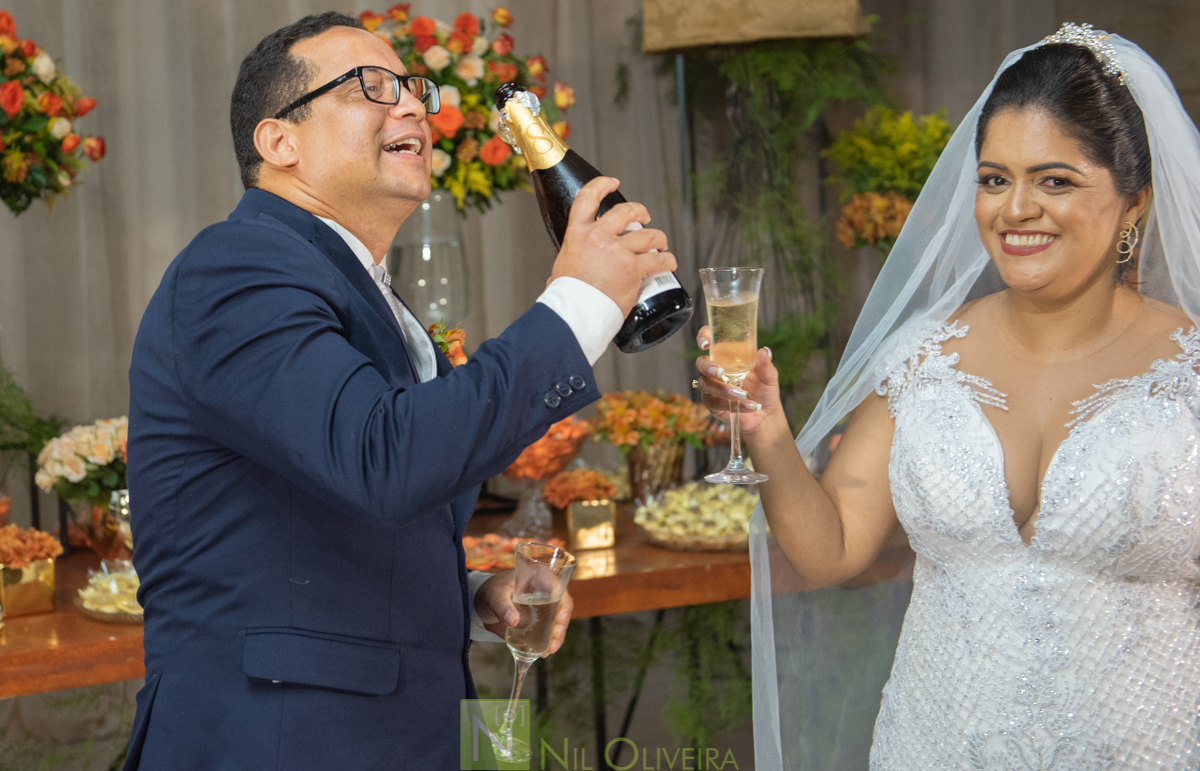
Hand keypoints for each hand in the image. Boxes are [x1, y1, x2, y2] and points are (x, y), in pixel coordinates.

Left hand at [474, 570, 573, 656]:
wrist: (484, 604)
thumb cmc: (491, 592)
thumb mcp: (494, 596)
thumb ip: (502, 607)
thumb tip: (514, 621)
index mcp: (537, 577)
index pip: (557, 585)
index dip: (562, 601)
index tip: (559, 617)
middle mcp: (546, 590)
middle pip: (562, 605)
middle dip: (562, 622)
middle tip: (554, 636)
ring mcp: (545, 607)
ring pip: (559, 620)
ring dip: (558, 635)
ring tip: (550, 649)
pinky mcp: (541, 621)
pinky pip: (551, 630)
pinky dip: (551, 642)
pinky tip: (546, 652)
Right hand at [549, 176, 677, 315]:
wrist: (575, 314)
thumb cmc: (567, 297)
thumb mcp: (562, 266)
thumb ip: (573, 257)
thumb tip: (575, 264)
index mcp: (577, 234)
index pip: (588, 198)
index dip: (602, 185)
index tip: (613, 183)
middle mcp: (598, 237)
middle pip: (627, 212)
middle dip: (640, 212)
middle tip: (645, 218)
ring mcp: (618, 252)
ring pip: (649, 236)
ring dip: (659, 239)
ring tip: (661, 246)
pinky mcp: (634, 269)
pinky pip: (659, 260)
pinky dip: (668, 260)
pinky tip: (669, 262)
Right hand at [694, 325, 782, 434]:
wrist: (765, 413)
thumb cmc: (764, 390)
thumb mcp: (769, 377)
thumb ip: (765, 365)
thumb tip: (764, 351)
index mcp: (728, 357)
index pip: (711, 342)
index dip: (704, 337)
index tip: (706, 342)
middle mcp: (717, 370)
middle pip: (701, 363)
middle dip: (707, 366)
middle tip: (720, 371)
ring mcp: (713, 388)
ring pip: (705, 384)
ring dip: (722, 389)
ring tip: (742, 394)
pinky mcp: (713, 405)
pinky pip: (715, 403)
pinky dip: (733, 404)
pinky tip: (749, 405)